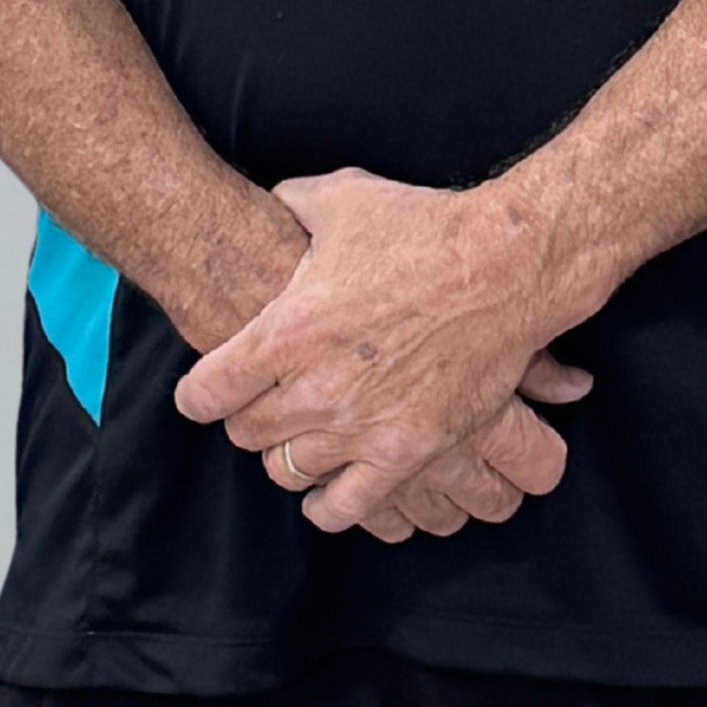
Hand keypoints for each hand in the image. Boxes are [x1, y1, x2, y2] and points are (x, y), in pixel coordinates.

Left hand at [173, 168, 592, 536]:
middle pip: (246, 433)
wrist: (504, 264)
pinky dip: (330, 505)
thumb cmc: (422, 227)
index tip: (209, 392)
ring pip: (289, 471)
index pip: (205, 393)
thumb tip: (271, 205)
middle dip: (250, 417)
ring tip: (302, 437)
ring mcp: (361, 426)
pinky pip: (346, 507)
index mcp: (285, 330)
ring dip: (290, 454)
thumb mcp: (339, 198)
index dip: (202, 393)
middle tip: (267, 403)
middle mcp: (314, 387)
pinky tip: (328, 491)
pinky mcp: (407, 452)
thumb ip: (290, 205)